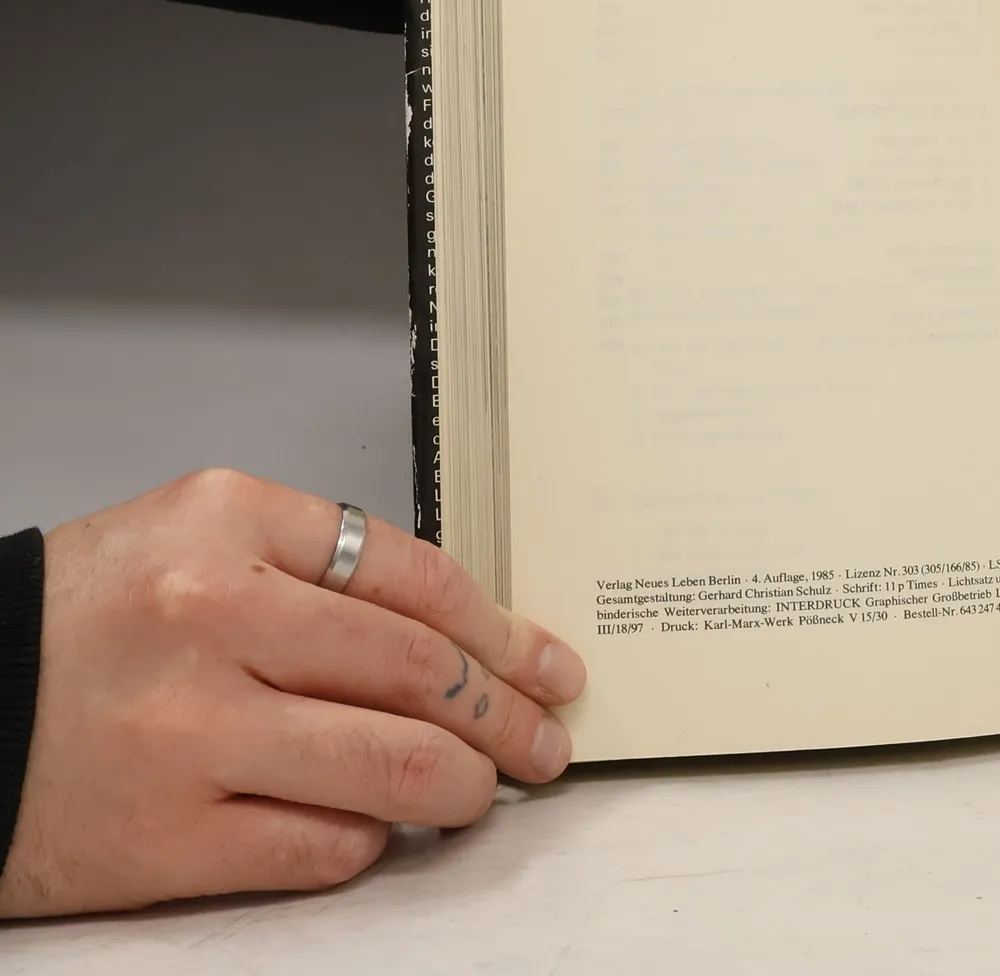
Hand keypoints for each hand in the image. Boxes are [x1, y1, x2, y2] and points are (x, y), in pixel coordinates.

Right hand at [0, 470, 586, 916]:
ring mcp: (191, 733)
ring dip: (463, 783)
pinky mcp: (164, 840)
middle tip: (547, 735)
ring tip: (486, 788)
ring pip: (390, 764)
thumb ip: (318, 567)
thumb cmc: (84, 621)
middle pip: (418, 670)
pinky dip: (371, 838)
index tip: (546, 661)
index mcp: (230, 522)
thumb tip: (453, 634)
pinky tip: (383, 826)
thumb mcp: (199, 537)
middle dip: (505, 710)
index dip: (502, 629)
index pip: (416, 576)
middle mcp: (216, 617)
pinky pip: (320, 846)